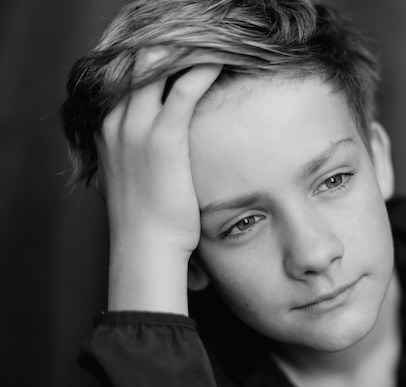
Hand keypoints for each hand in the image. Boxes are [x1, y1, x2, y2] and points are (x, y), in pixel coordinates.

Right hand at [97, 49, 221, 313]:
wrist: (145, 245)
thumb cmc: (145, 215)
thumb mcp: (132, 174)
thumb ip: (138, 151)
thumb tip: (158, 147)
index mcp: (106, 127)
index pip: (124, 75)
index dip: (150, 60)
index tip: (177, 54)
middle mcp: (115, 120)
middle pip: (136, 62)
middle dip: (166, 48)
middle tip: (198, 44)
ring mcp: (136, 127)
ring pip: (156, 66)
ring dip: (186, 51)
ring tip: (214, 46)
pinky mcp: (163, 137)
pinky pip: (183, 88)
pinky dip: (203, 69)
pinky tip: (221, 61)